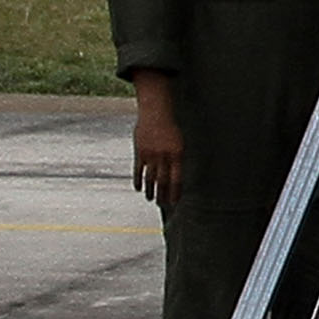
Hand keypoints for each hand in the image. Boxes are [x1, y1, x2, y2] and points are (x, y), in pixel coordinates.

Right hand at [130, 71, 183, 211]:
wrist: (156, 113)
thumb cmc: (170, 129)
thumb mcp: (179, 143)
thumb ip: (177, 160)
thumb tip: (176, 176)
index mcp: (177, 155)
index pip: (176, 179)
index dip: (175, 192)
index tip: (174, 202)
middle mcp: (164, 157)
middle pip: (163, 181)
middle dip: (163, 194)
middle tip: (162, 204)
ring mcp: (151, 155)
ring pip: (150, 178)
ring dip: (150, 190)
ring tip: (151, 199)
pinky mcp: (140, 152)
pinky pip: (138, 170)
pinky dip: (138, 180)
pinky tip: (138, 188)